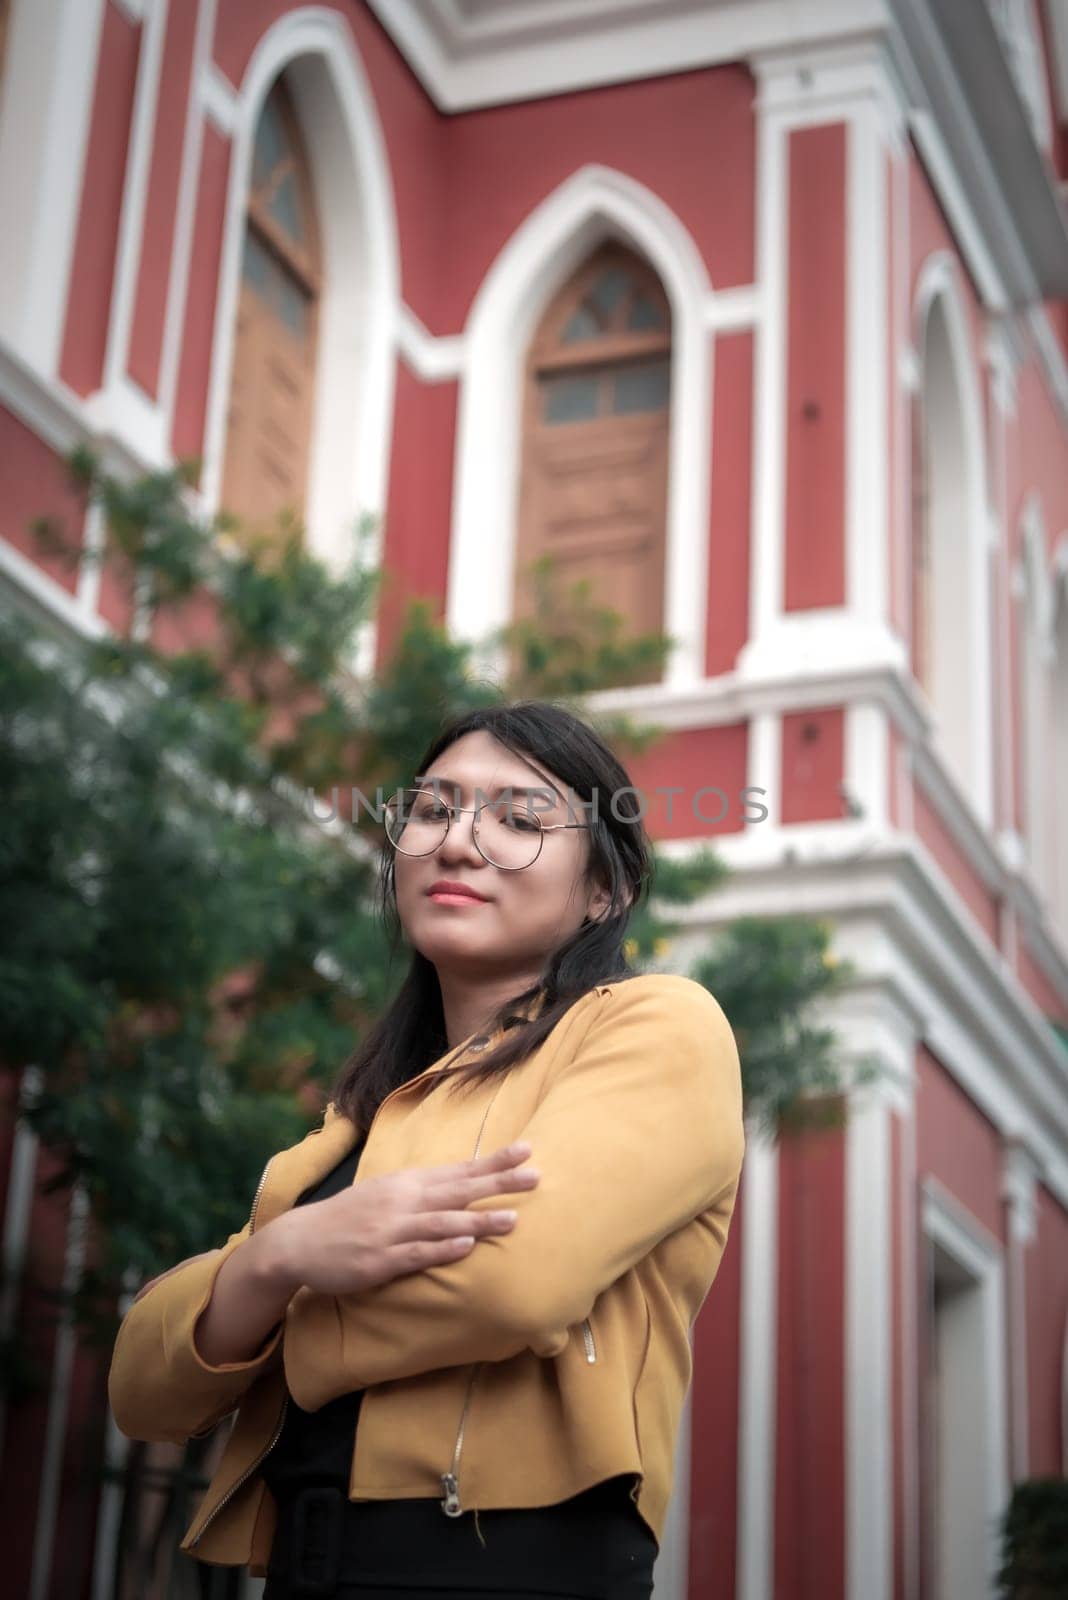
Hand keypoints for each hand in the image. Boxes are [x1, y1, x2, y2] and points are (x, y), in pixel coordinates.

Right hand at [263, 1140, 540, 1297]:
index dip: (494, 1161)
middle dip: (499, 1182)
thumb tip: (462, 1185)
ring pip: (443, 1222)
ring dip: (479, 1219)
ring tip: (513, 1219)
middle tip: (536, 1175)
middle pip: (459, 1189)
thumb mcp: (387, 1194)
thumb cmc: (351, 1218)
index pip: (460, 1169)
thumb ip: (423, 1191)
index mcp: (407, 1183)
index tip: (528, 1149)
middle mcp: (403, 1201)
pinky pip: (416, 1253)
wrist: (301, 1241)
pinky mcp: (380, 1259)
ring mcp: (392, 1230)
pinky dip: (442, 1247)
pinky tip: (465, 1245)